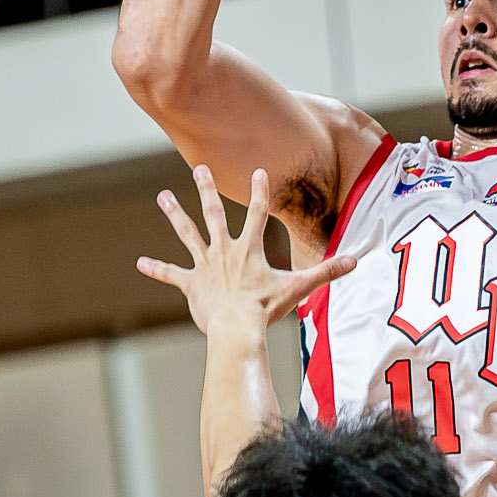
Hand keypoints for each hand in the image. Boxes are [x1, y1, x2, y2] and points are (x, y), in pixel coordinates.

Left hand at [138, 165, 355, 337]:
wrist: (236, 329)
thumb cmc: (266, 309)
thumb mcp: (298, 288)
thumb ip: (326, 272)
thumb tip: (355, 261)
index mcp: (248, 250)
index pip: (257, 213)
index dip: (260, 191)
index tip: (259, 169)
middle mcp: (223, 251)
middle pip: (214, 213)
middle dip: (207, 189)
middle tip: (199, 167)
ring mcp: (205, 266)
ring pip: (187, 233)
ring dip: (175, 214)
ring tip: (163, 197)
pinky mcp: (191, 285)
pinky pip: (171, 274)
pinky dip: (156, 268)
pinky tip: (140, 262)